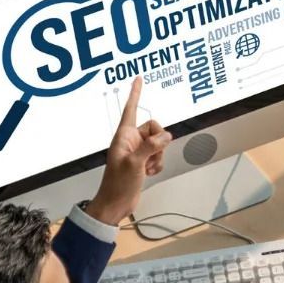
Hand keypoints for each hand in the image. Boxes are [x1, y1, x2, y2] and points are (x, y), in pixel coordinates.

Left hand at [88, 77, 171, 225]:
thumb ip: (151, 146)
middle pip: (154, 128)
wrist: (116, 203)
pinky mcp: (143, 162)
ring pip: (159, 144)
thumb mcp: (135, 163)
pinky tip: (148, 173)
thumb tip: (167, 135)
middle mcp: (131, 140)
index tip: (139, 79)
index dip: (135, 94)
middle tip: (150, 156)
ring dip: (159, 156)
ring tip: (146, 168)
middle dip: (159, 143)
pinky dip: (158, 164)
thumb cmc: (118, 183)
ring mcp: (137, 151)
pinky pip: (159, 156)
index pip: (131, 109)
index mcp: (124, 135)